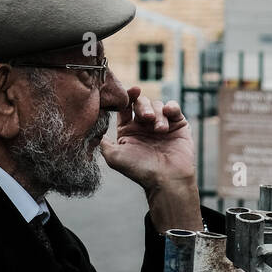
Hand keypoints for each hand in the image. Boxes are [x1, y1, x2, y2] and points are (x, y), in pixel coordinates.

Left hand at [99, 88, 201, 232]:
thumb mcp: (115, 158)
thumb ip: (103, 143)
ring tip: (160, 130)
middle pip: (141, 103)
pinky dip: (171, 107)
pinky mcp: (178, 124)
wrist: (167, 180)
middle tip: (146, 118)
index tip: (132, 91)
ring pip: (157, 105)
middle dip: (143, 107)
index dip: (126, 97)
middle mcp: (144, 126)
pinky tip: (169, 113)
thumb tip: (93, 131)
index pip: (125, 107)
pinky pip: (174, 108)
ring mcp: (161, 124)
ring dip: (158, 114)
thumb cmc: (140, 170)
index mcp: (128, 130)